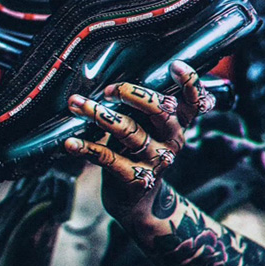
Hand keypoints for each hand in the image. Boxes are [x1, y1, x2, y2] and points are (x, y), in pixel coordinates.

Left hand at [63, 60, 215, 215]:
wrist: (137, 200)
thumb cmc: (137, 153)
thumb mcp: (146, 129)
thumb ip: (141, 108)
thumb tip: (113, 81)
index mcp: (177, 124)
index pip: (193, 101)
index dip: (189, 82)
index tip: (175, 65)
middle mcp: (171, 140)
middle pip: (160, 111)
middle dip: (133, 94)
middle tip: (109, 90)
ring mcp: (155, 160)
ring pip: (128, 131)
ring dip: (100, 115)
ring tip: (78, 104)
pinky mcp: (136, 178)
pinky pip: (108, 158)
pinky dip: (87, 148)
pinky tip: (71, 143)